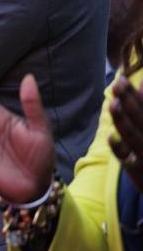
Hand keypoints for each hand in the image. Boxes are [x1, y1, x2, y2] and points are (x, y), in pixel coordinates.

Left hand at [108, 76, 142, 192]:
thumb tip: (141, 84)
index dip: (133, 94)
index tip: (121, 79)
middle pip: (141, 118)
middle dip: (128, 101)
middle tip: (116, 85)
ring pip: (133, 136)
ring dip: (123, 120)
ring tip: (112, 104)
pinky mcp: (138, 171)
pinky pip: (126, 159)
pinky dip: (119, 148)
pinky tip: (110, 137)